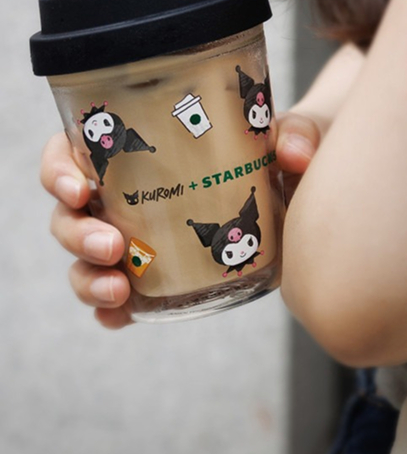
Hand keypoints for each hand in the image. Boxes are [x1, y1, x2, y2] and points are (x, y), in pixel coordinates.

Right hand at [40, 108, 325, 329]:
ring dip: (89, 277)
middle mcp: (123, 194)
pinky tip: (119, 318)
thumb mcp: (292, 136)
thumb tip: (293, 152)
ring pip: (84, 259)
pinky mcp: (155, 277)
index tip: (80, 187)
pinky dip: (110, 310)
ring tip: (120, 288)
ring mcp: (134, 238)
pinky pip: (117, 298)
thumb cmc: (278, 152)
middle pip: (70, 213)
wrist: (299, 190)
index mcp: (134, 149)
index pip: (73, 150)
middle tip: (113, 246)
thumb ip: (299, 136)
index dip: (60, 169)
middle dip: (77, 233)